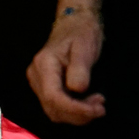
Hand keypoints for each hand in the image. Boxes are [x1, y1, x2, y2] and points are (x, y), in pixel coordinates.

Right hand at [26, 0, 107, 124]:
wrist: (74, 23)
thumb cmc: (81, 32)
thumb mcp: (84, 47)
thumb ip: (80, 69)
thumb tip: (78, 90)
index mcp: (44, 65)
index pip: (54, 97)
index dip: (75, 109)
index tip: (97, 110)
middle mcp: (37, 76)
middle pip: (54, 108)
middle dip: (79, 114)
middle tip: (101, 107)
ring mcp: (39, 83)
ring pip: (55, 111)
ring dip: (78, 115)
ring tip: (97, 104)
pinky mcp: (45, 88)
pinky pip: (57, 107)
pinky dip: (74, 110)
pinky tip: (88, 103)